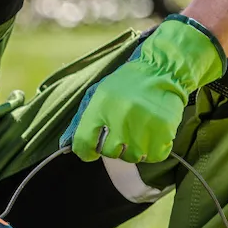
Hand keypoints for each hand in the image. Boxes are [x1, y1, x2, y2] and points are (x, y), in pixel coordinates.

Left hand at [63, 15, 224, 163]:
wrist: (163, 70)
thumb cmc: (127, 84)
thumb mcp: (98, 94)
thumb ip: (80, 121)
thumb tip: (64, 146)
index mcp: (100, 106)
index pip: (83, 143)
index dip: (85, 151)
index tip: (91, 150)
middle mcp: (120, 117)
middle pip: (110, 153)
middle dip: (114, 146)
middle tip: (123, 130)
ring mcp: (143, 125)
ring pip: (133, 157)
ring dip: (135, 148)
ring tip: (139, 128)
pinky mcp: (163, 131)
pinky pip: (154, 156)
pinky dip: (153, 149)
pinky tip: (153, 133)